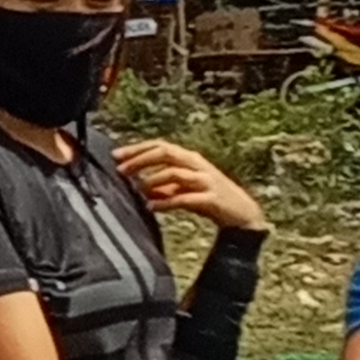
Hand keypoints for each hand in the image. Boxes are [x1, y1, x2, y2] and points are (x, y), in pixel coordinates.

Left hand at [112, 136, 267, 233]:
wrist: (242, 214)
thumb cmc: (210, 200)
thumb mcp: (184, 191)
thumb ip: (165, 187)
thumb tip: (140, 187)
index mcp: (190, 159)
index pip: (160, 145)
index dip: (138, 148)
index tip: (116, 155)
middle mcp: (197, 165)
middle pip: (165, 153)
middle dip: (141, 159)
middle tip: (120, 169)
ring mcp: (205, 180)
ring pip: (175, 173)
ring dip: (152, 180)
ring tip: (136, 189)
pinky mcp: (211, 198)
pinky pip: (185, 198)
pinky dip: (166, 202)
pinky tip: (152, 207)